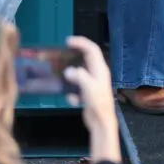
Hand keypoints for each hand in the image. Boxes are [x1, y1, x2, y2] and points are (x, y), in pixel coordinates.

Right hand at [62, 36, 120, 163]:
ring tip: (62, 75)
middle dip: (76, 55)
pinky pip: (78, 89)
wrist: (101, 122)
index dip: (81, 43)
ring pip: (81, 74)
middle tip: (63, 52)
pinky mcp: (88, 95)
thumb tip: (68, 70)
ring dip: (72, 74)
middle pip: (87, 59)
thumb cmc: (98, 103)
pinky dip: (73, 93)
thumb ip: (79, 77)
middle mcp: (97, 74)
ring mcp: (93, 84)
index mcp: (100, 69)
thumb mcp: (89, 87)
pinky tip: (71, 99)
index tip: (68, 41)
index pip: (92, 50)